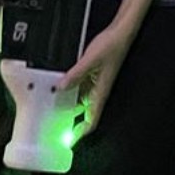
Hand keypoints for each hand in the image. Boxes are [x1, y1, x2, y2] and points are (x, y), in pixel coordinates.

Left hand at [59, 17, 135, 139]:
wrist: (121, 32)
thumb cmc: (112, 46)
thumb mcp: (90, 60)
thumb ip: (75, 74)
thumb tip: (61, 87)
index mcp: (100, 92)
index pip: (91, 120)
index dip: (81, 133)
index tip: (69, 143)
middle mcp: (98, 89)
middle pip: (83, 112)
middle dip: (71, 121)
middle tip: (55, 126)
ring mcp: (95, 81)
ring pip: (80, 98)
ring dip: (69, 103)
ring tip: (53, 106)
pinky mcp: (93, 72)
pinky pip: (80, 85)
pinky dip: (70, 88)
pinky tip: (60, 84)